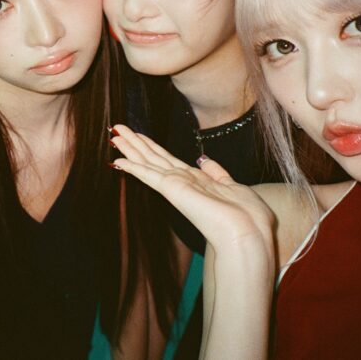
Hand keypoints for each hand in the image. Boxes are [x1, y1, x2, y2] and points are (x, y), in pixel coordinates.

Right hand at [110, 125, 274, 253]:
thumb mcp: (232, 185)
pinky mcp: (172, 190)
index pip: (166, 159)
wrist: (247, 232)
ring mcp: (175, 186)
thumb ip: (216, 172)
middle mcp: (181, 182)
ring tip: (114, 135)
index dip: (150, 145)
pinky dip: (134, 167)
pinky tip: (118, 160)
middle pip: (152, 157)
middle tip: (116, 128)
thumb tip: (204, 160)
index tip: (137, 134)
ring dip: (130, 148)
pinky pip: (149, 175)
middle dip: (134, 142)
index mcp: (195, 180)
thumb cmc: (245, 214)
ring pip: (147, 162)